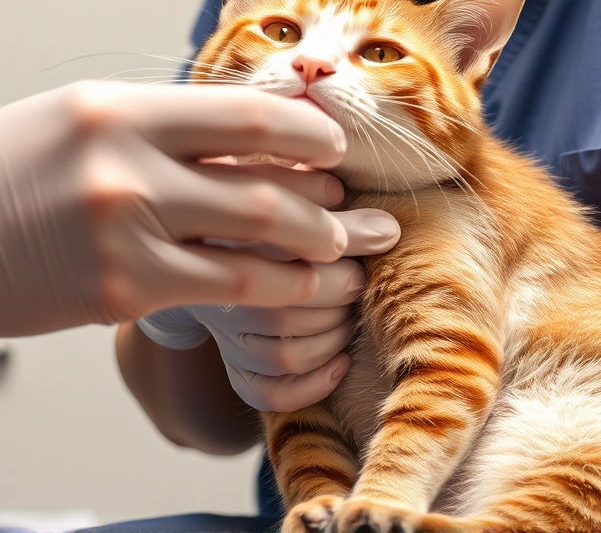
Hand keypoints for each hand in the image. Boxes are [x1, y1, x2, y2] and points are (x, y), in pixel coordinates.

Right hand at [0, 82, 362, 369]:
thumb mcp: (71, 120)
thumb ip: (152, 123)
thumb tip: (241, 128)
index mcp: (116, 106)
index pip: (243, 111)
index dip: (308, 131)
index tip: (339, 145)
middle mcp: (127, 159)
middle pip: (267, 171)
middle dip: (333, 192)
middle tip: (366, 207)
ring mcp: (125, 227)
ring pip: (261, 236)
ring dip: (321, 248)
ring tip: (352, 255)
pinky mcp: (120, 290)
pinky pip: (226, 291)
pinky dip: (277, 293)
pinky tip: (304, 295)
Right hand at [139, 208, 398, 411]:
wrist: (212, 244)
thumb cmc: (273, 219)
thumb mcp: (299, 207)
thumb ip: (341, 221)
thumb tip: (389, 233)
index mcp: (231, 244)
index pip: (284, 258)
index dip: (335, 258)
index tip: (352, 253)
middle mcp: (222, 294)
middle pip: (284, 314)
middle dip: (337, 300)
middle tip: (356, 283)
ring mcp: (227, 335)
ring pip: (282, 356)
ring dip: (332, 340)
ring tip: (349, 318)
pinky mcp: (234, 365)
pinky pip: (268, 392)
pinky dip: (311, 385)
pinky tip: (340, 362)